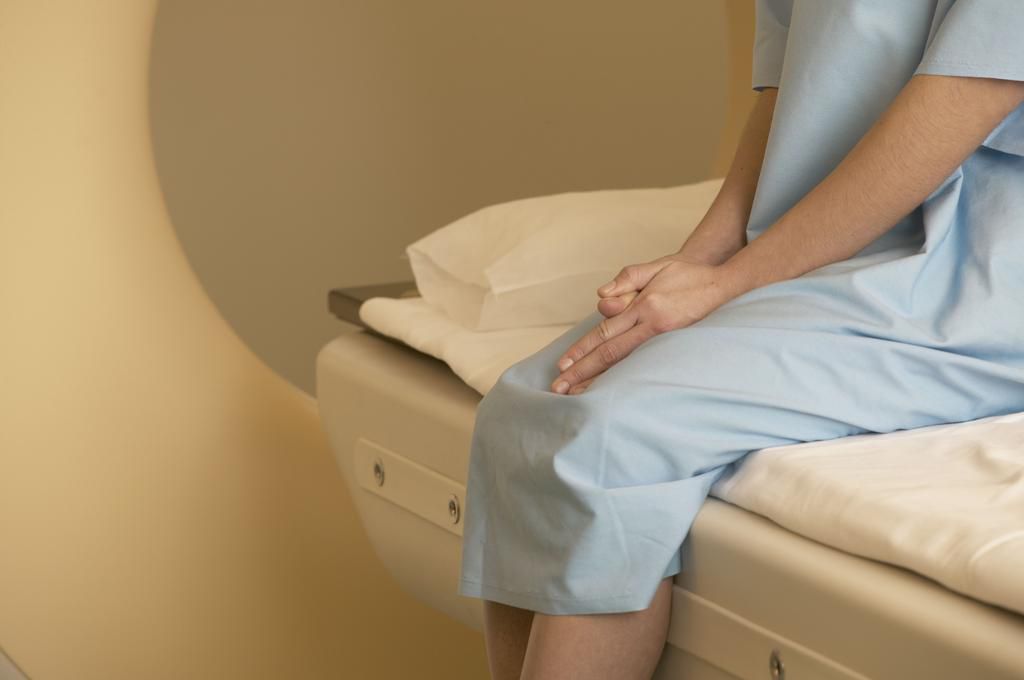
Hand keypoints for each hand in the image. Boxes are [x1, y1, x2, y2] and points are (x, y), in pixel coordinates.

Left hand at [550, 256, 742, 394]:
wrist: (727, 285)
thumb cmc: (689, 274)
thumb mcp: (658, 266)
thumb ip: (628, 278)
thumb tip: (601, 296)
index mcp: (646, 307)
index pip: (605, 332)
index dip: (582, 350)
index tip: (563, 365)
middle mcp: (654, 327)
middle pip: (610, 354)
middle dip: (582, 372)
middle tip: (559, 388)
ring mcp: (667, 340)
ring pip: (626, 365)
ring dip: (600, 380)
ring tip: (578, 395)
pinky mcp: (677, 348)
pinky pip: (644, 366)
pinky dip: (625, 379)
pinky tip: (612, 391)